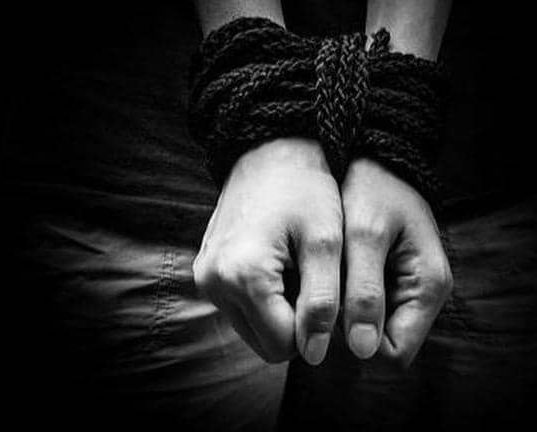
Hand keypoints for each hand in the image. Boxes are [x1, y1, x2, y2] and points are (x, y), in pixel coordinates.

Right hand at [193, 137, 342, 363]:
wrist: (270, 151)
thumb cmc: (305, 189)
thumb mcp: (326, 242)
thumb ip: (323, 302)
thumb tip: (315, 356)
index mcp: (243, 276)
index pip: (284, 345)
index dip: (316, 330)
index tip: (332, 295)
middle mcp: (213, 282)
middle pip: (265, 343)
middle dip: (296, 325)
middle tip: (316, 282)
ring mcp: (205, 278)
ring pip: (252, 329)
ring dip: (280, 313)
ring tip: (298, 271)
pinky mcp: (205, 272)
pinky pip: (239, 308)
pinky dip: (264, 300)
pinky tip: (280, 265)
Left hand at [341, 158, 452, 366]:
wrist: (368, 155)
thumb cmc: (370, 188)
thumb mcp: (364, 235)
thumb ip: (365, 291)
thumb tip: (364, 352)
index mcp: (427, 288)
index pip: (394, 352)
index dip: (357, 341)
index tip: (330, 307)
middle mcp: (420, 295)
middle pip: (377, 343)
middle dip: (346, 325)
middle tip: (323, 283)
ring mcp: (401, 289)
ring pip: (364, 327)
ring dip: (339, 310)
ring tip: (322, 272)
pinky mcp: (382, 280)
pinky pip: (356, 306)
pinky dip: (337, 294)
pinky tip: (323, 269)